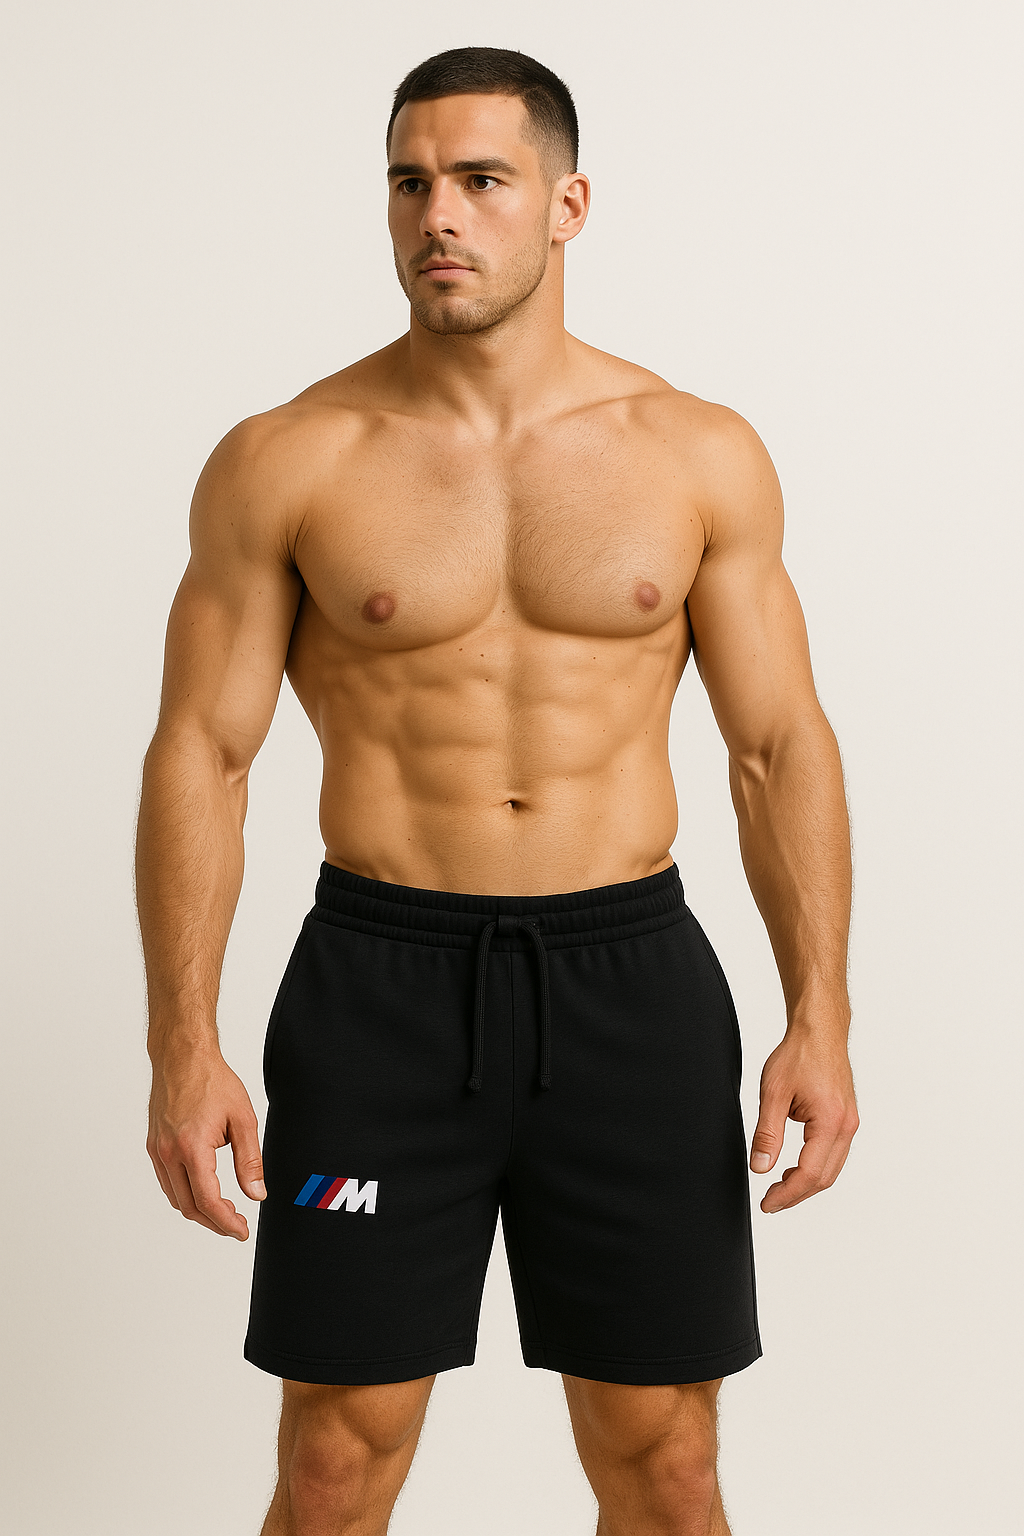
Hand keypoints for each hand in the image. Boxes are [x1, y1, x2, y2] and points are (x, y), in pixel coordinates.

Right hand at [148, 1051, 265, 1238]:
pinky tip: (204, 1191)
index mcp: (192, 1147)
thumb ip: (250, 1161)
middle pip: (189, 1207)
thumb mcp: (243, 1119)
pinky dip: (185, 1195)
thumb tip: (256, 1194)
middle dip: (214, 1222)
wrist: (183, 1057)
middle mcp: (169, 1153)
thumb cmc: (213, 1081)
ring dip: (199, 1211)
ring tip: (225, 1211)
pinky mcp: (154, 1146)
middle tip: (237, 1225)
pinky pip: (167, 1183)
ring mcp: (157, 1151)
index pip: (208, 1201)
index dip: (226, 1223)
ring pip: (176, 1198)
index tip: (242, 1231)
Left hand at [749, 1026, 858, 1213]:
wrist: (819, 1031)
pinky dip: (815, 1167)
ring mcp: (849, 1123)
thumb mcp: (773, 1093)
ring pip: (831, 1169)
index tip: (767, 1203)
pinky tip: (795, 1167)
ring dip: (806, 1183)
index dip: (787, 1194)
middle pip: (824, 1178)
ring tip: (779, 1188)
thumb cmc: (799, 1054)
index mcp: (830, 1122)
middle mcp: (846, 1126)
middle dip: (796, 1194)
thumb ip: (767, 1134)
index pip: (809, 1174)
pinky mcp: (846, 1119)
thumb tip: (760, 1167)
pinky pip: (833, 1154)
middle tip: (770, 1201)